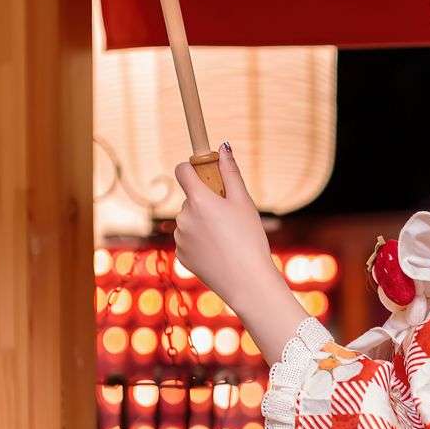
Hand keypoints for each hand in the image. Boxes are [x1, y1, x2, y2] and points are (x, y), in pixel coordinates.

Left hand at [173, 145, 273, 311]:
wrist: (246, 282)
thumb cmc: (250, 239)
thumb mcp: (244, 202)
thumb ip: (231, 172)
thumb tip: (223, 147)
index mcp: (199, 199)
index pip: (183, 170)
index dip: (193, 168)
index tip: (206, 174)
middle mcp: (183, 216)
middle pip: (191, 198)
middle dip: (206, 202)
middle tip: (229, 217)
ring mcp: (179, 237)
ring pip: (189, 220)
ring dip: (203, 223)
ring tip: (226, 239)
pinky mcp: (180, 255)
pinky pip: (188, 240)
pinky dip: (200, 242)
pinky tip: (218, 252)